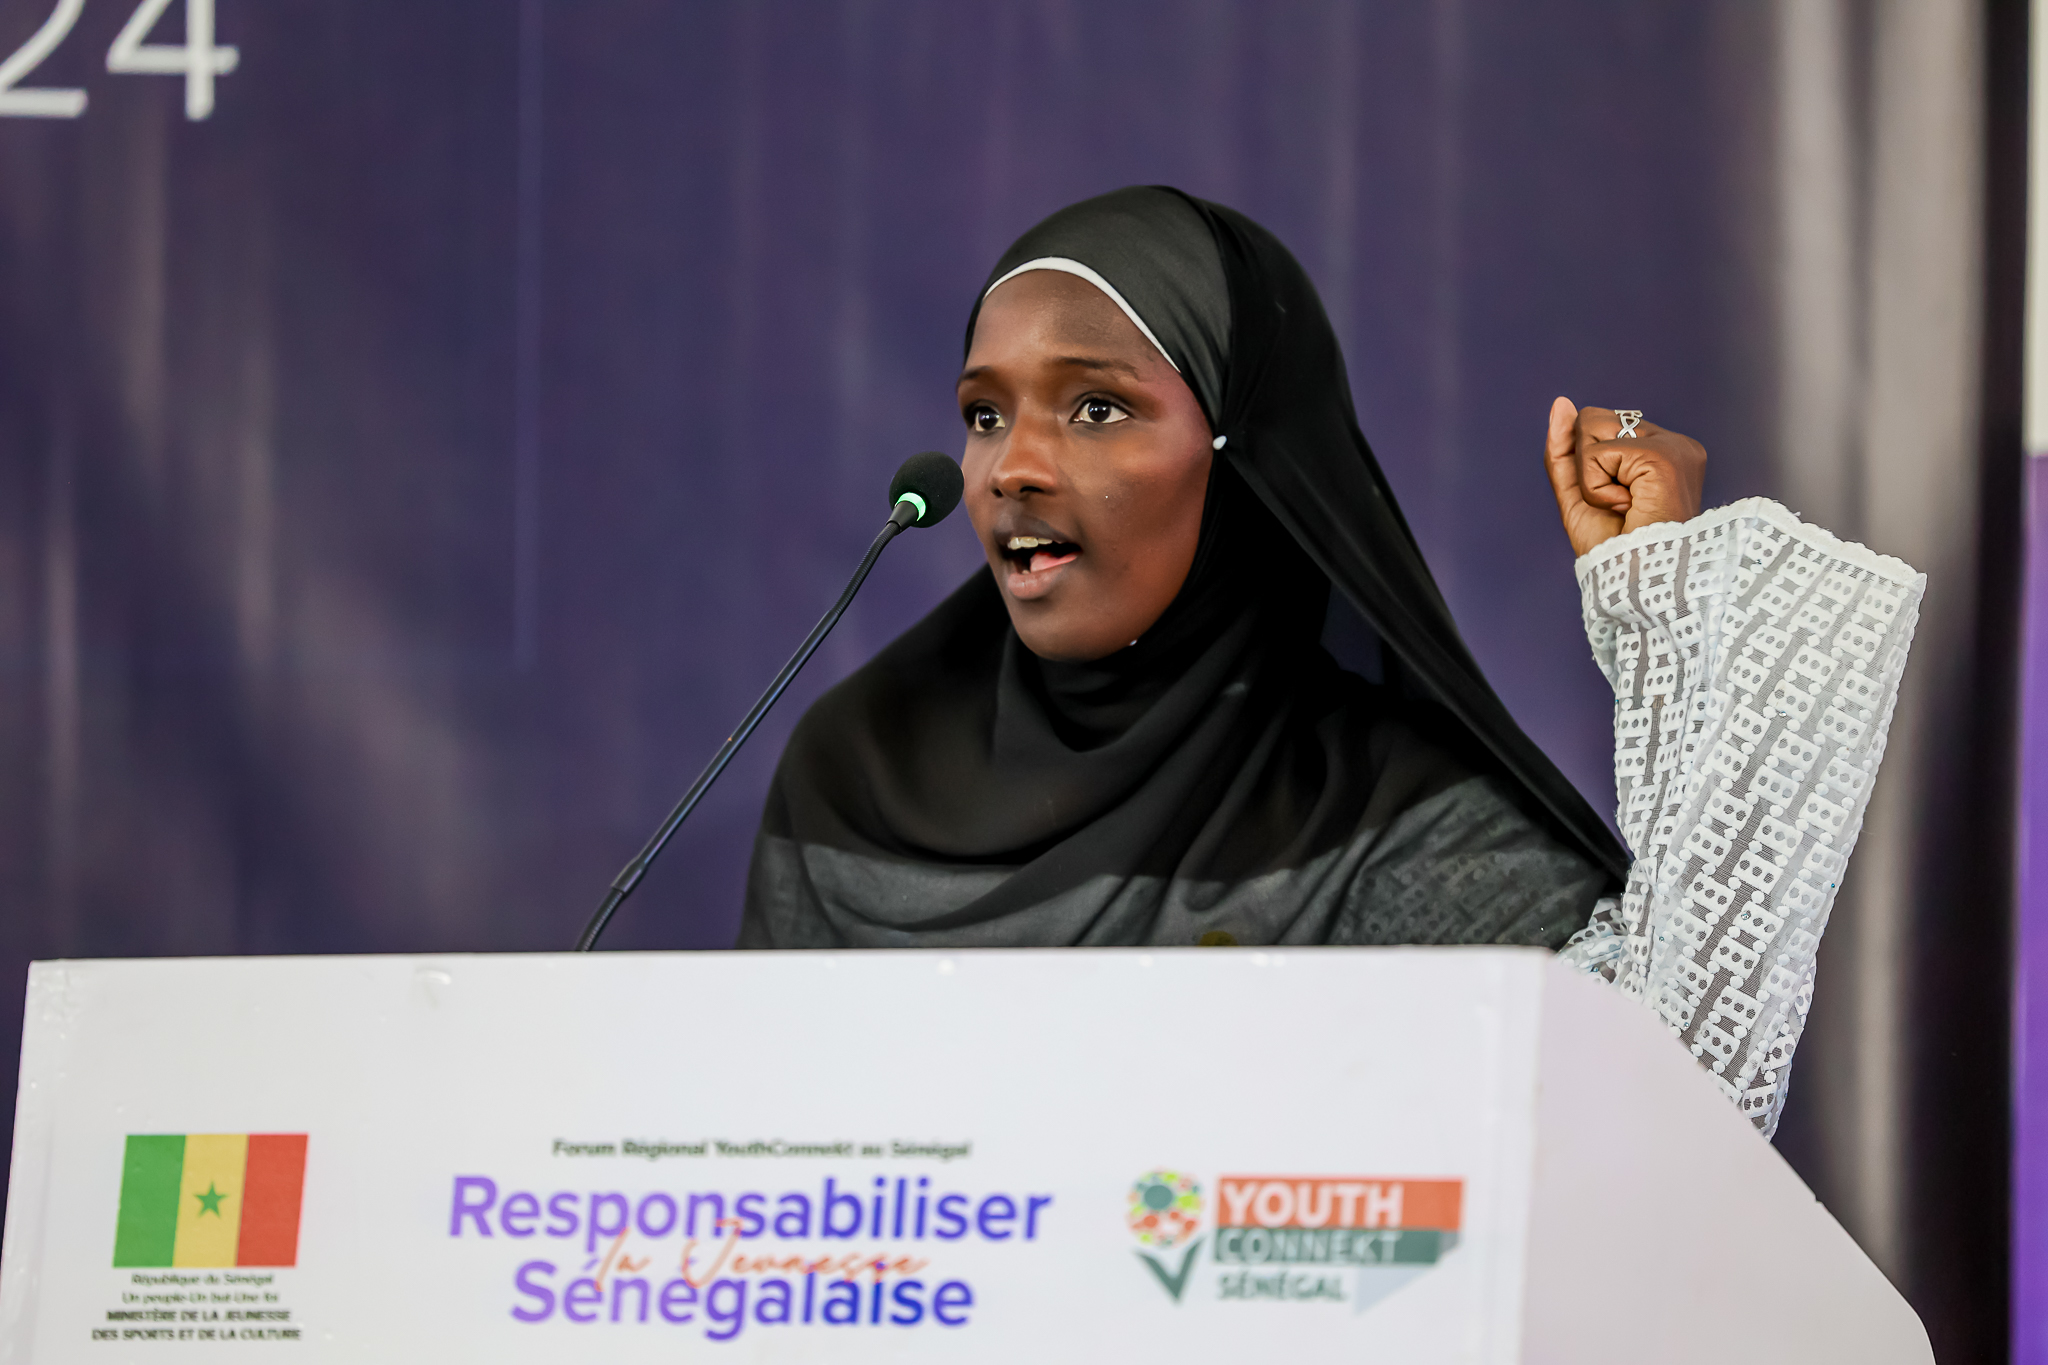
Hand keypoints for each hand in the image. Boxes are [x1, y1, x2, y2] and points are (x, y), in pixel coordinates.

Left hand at [1543, 397, 1706, 557]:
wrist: (1637, 582)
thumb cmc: (1613, 547)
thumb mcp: (1579, 493)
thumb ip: (1566, 449)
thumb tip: (1561, 403)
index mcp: (1664, 449)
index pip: (1597, 426)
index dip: (1588, 468)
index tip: (1621, 503)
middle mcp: (1674, 442)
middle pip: (1591, 419)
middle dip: (1587, 468)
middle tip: (1620, 505)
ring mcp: (1672, 446)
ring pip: (1590, 429)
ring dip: (1591, 479)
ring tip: (1624, 506)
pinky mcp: (1663, 456)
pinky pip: (1596, 454)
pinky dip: (1596, 488)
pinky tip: (1627, 507)